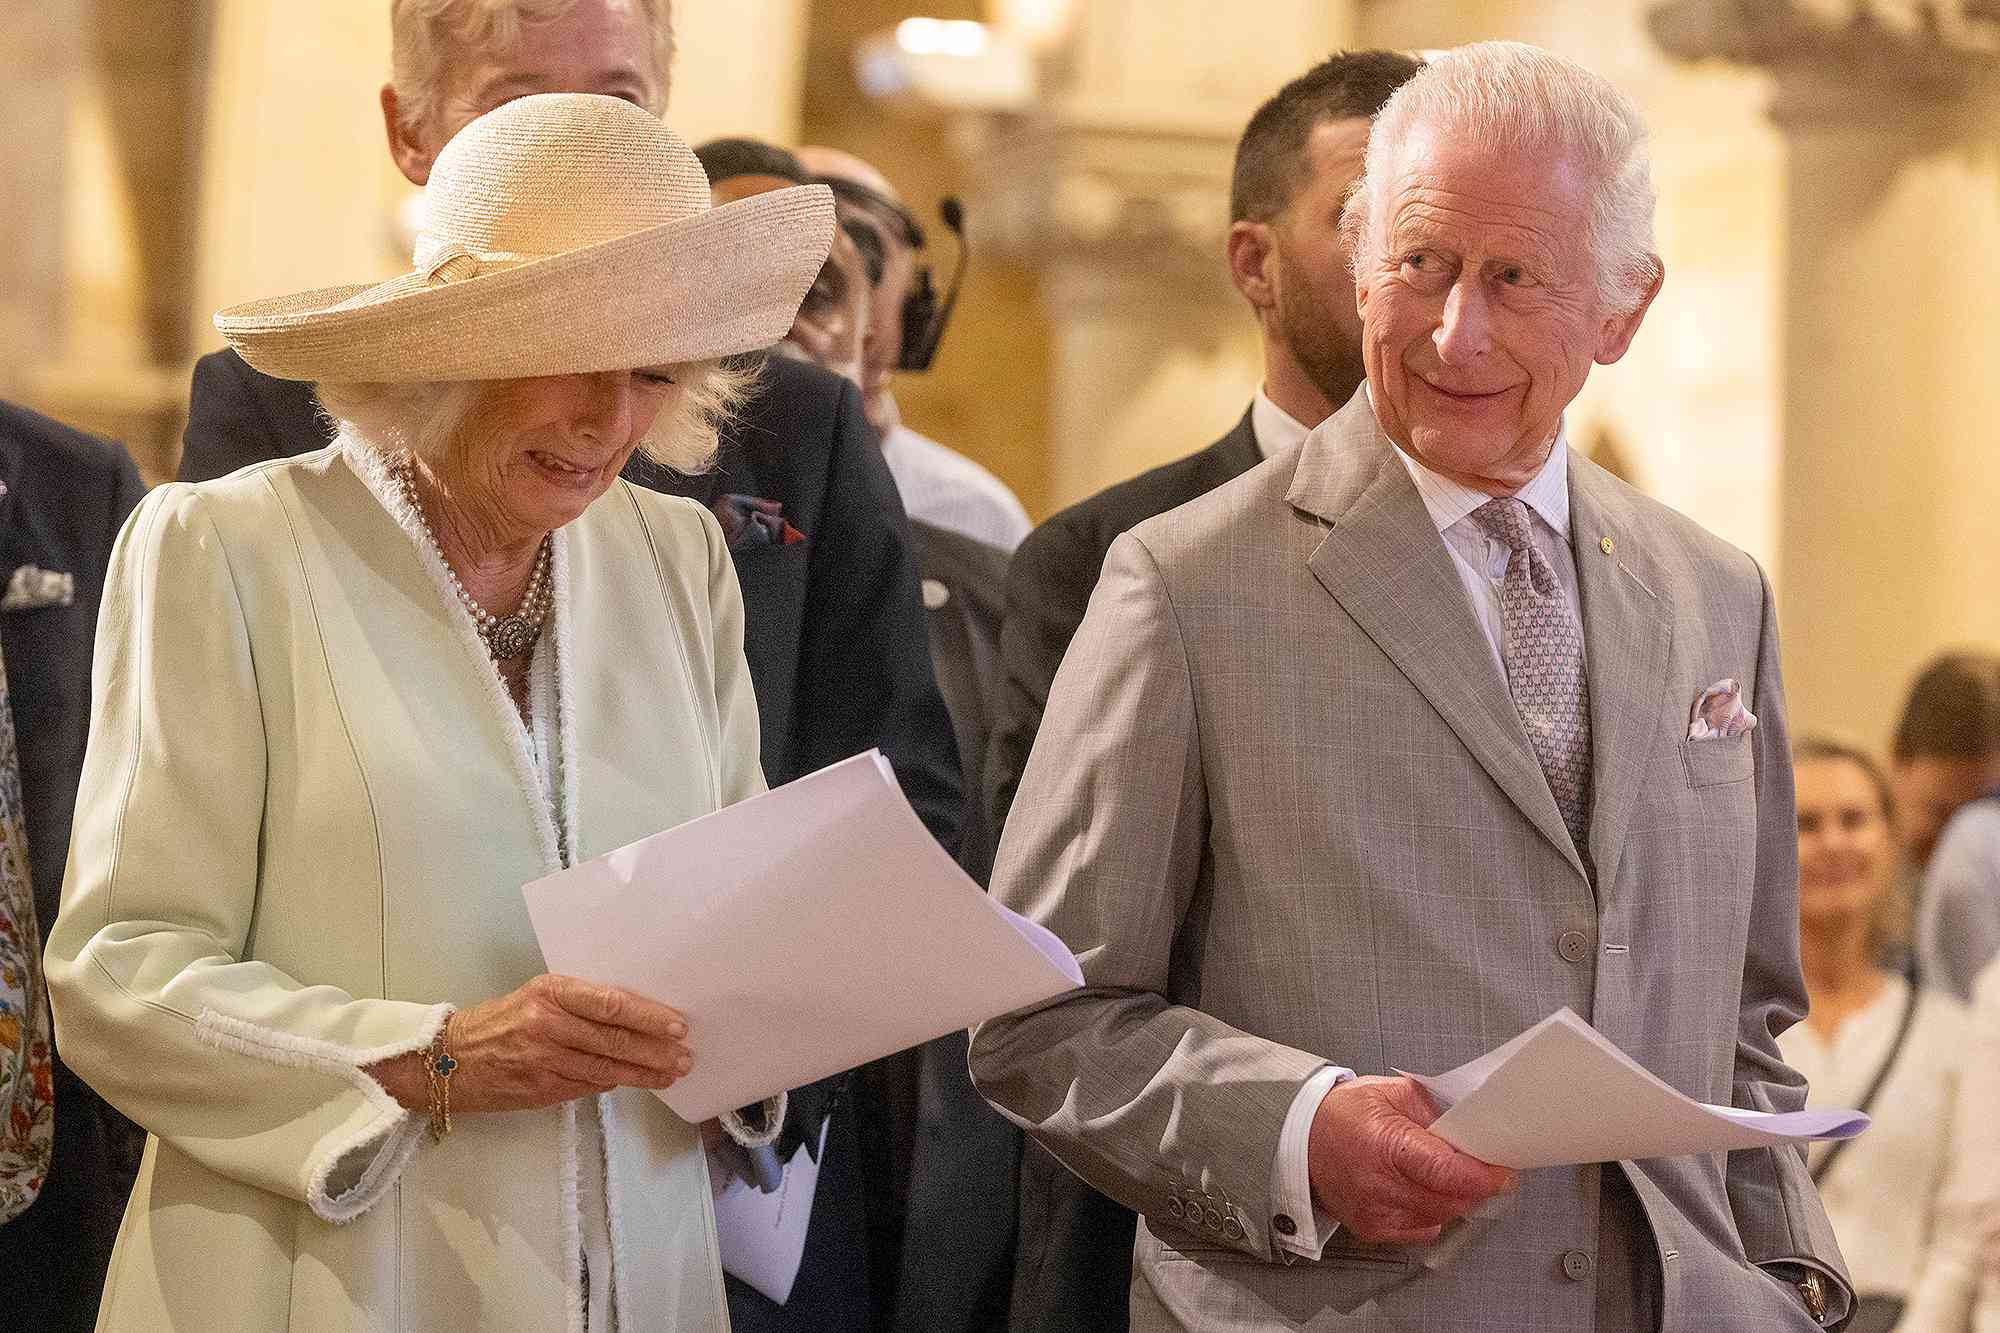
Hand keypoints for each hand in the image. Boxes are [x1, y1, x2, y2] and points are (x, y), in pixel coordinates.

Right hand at [365, 974, 691, 1114]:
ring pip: (606, 1068)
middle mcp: (548, 1023)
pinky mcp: (540, 1089)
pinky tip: (635, 1082)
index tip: (677, 1024)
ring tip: (672, 1074)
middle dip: (655, 1049)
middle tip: (685, 1055)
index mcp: (550, 991)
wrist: (446, 1059)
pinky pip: (587, 1086)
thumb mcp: (536, 997)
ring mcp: (544, 1059)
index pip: (609, 1002)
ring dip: (644, 1073)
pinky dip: (613, 1084)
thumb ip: (578, 1005)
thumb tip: (631, 1019)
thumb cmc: (499, 1021)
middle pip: (614, 1038)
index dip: (647, 1015)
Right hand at [1306, 1074, 1516, 1244]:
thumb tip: (1472, 1129)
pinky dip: (1431, 1212)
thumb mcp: (1393, 1093)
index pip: (1449, 1172)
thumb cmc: (1345, 1112)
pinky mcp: (1372, 1229)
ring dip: (1453, 1199)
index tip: (1504, 1172)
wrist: (1299, 1139)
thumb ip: (1435, 1111)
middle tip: (1479, 1168)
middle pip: (1451, 1199)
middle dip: (1473, 1186)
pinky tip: (1421, 1191)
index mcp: (1387, 1143)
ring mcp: (1376, 1211)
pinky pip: (1422, 1229)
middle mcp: (1380, 1184)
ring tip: (1444, 1175)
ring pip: (1441, 1216)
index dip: (1484, 1176)